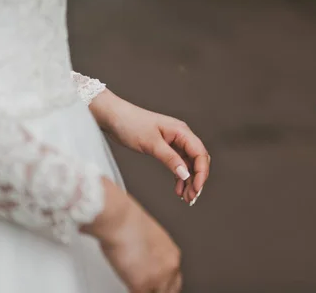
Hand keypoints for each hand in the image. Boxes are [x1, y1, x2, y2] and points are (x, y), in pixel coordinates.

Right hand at [82, 179, 182, 292]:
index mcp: (172, 254)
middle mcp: (170, 266)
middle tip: (147, 288)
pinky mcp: (142, 285)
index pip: (173, 278)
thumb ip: (152, 256)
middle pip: (171, 290)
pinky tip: (127, 287)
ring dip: (148, 291)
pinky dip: (132, 292)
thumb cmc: (129, 222)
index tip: (155, 285)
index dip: (163, 284)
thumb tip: (144, 263)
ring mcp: (157, 278)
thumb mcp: (150, 240)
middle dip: (160, 291)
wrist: (121, 220)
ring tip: (136, 287)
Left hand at [90, 90, 209, 203]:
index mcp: (182, 131)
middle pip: (197, 160)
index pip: (200, 153)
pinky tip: (178, 189)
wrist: (113, 117)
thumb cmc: (131, 124)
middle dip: (197, 179)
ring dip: (189, 181)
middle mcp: (181, 136)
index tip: (196, 188)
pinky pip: (178, 164)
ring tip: (185, 198)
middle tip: (191, 197)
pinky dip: (179, 177)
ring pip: (188, 164)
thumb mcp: (151, 144)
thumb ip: (170, 159)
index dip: (202, 172)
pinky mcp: (165, 148)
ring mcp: (174, 142)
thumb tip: (186, 174)